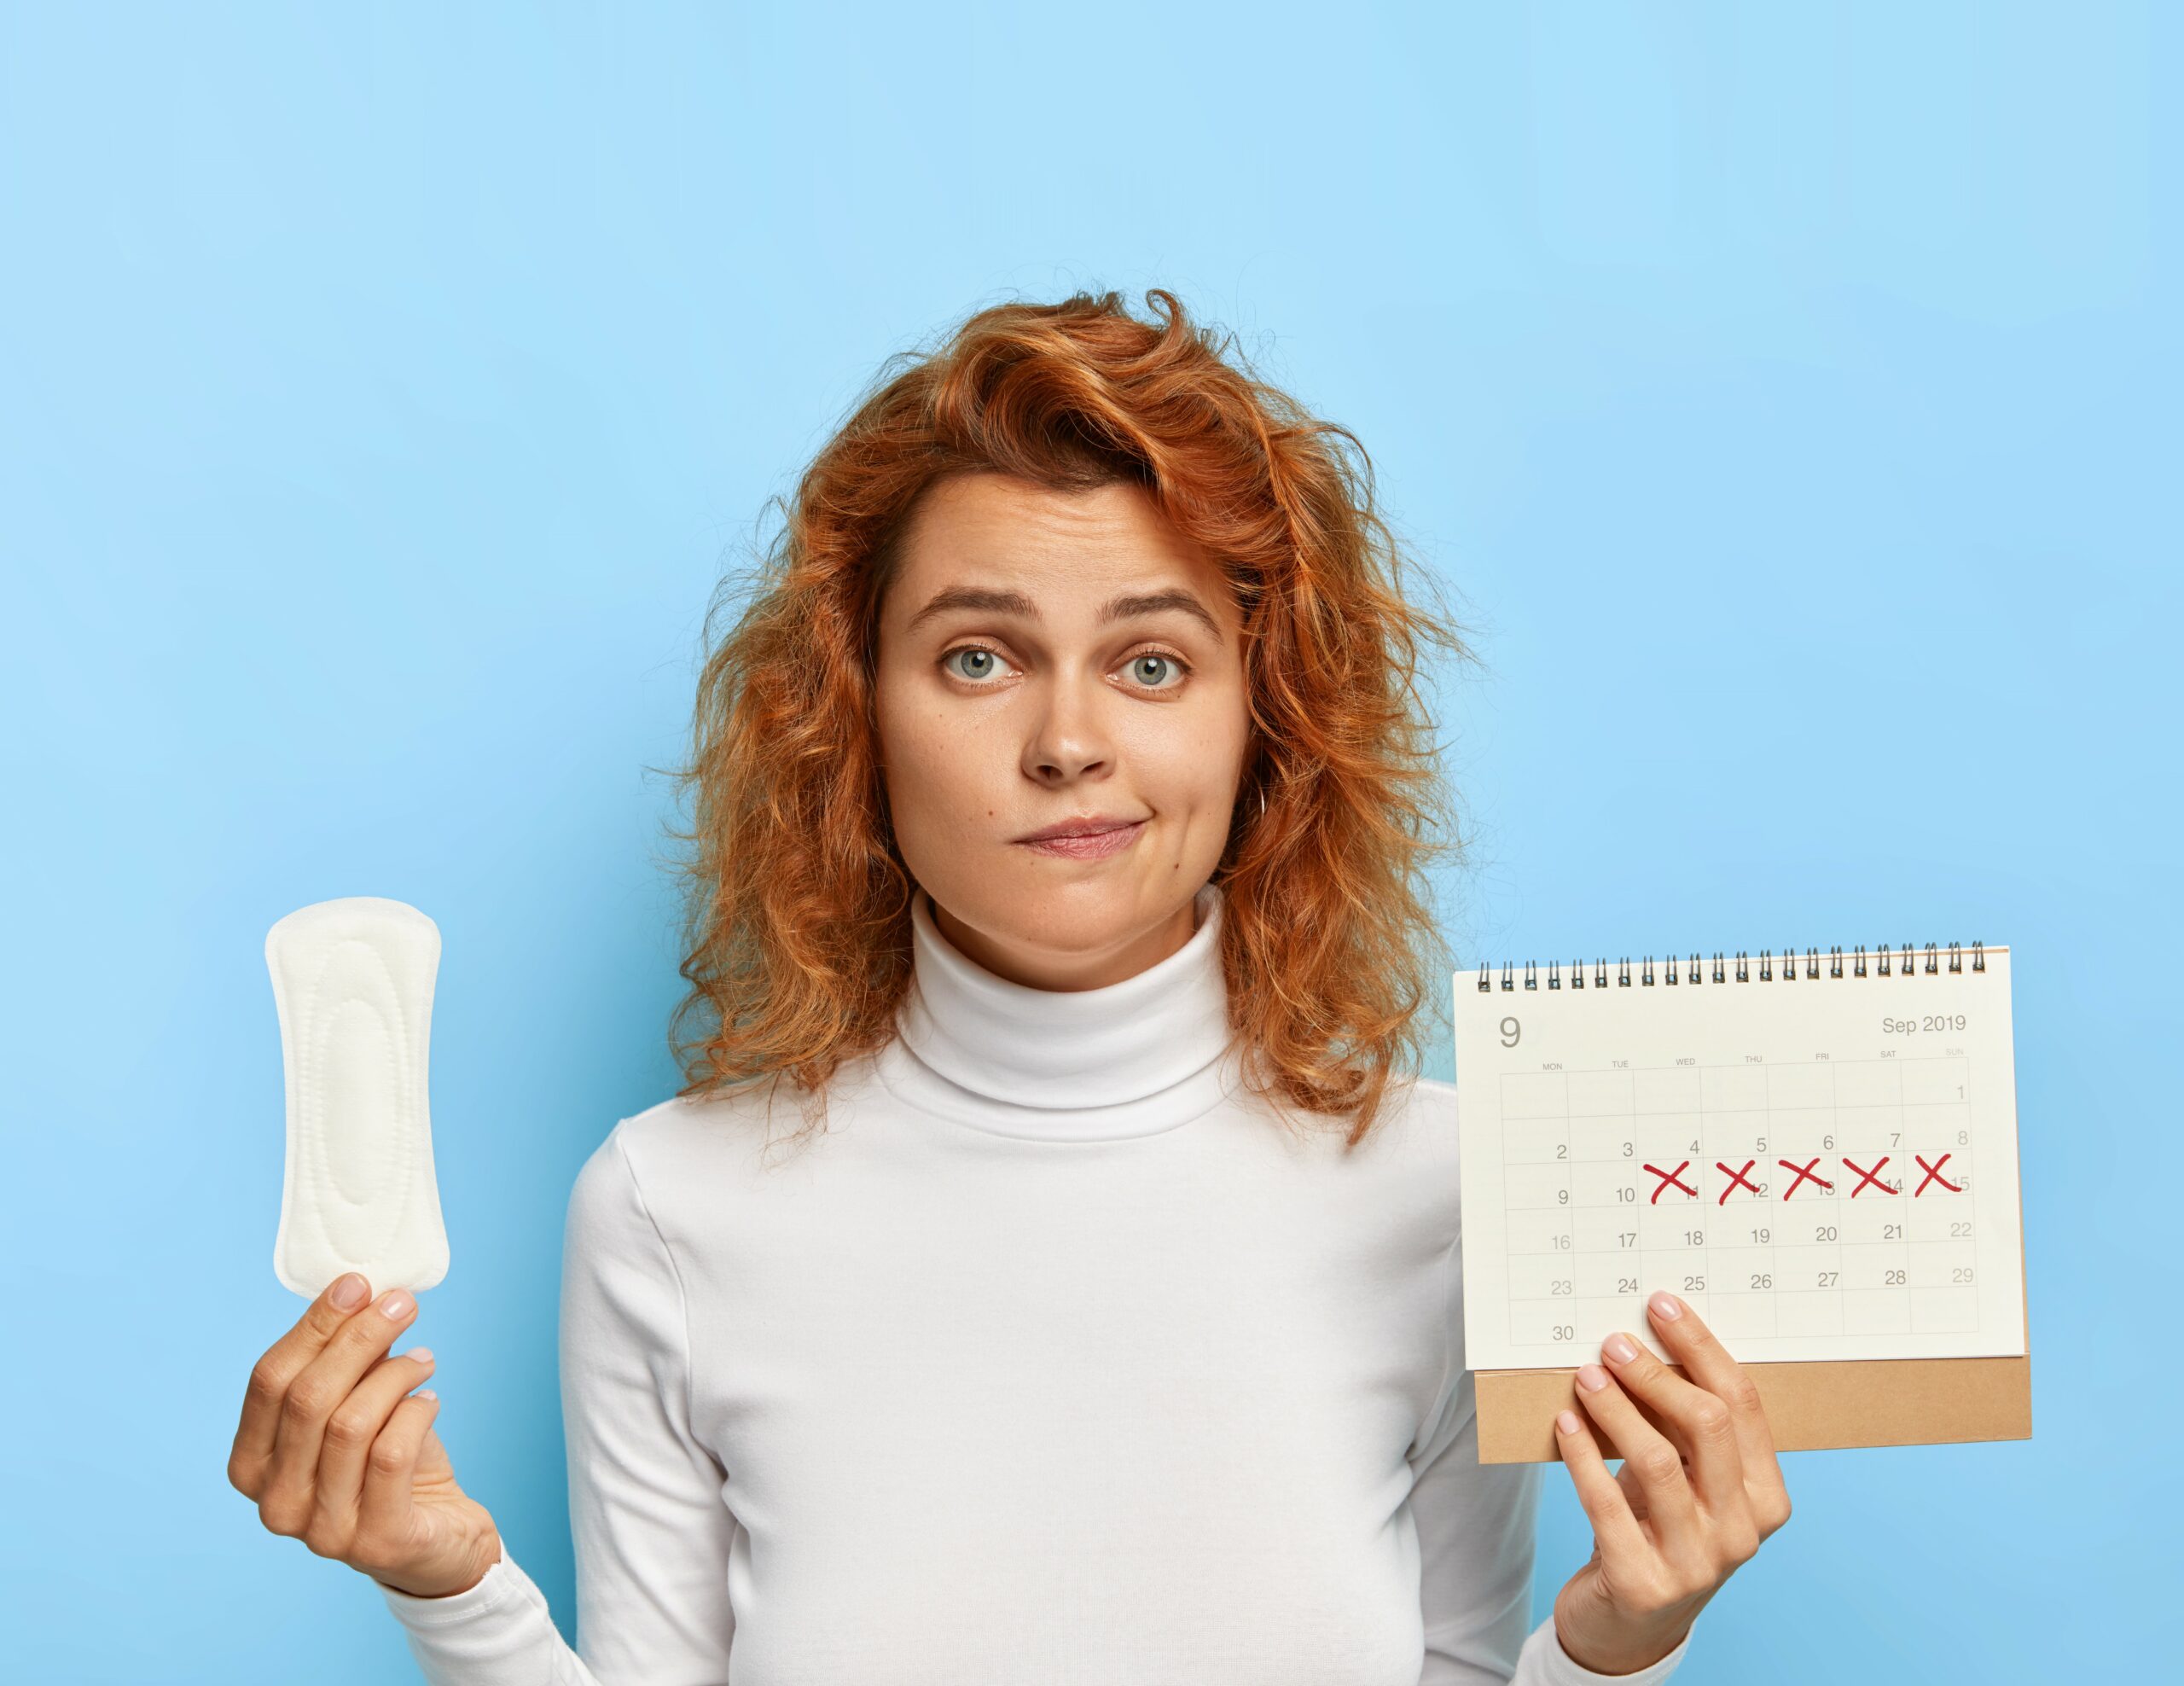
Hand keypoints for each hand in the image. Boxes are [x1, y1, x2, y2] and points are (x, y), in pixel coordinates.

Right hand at [229, 1272, 502, 1598]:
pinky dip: (415, 1412)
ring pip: (350, 1423)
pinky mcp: (375, 1542)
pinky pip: (391, 1454)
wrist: (435, 1541)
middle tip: (401, 1303)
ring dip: (395, 1373)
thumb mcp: (357, 1408)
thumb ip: (348, 1363)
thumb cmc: (388, 1467)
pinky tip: (430, 1401)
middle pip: (308, 1398)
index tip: (356, 1284)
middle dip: (358, 1337)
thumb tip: (361, 1293)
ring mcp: (319, 1531)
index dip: (312, 1326)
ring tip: (423, 1360)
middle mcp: (274, 1504)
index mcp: (251, 1466)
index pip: (268, 1381)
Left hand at [1548, 1290, 1791, 1674]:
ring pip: (1657, 1461)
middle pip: (1706, 1426)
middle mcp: (1742, 1532)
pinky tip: (1564, 1423)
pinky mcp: (1643, 1582)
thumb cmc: (1660, 1529)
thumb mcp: (1689, 1481)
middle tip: (1613, 1343)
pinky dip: (1582, 1456)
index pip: (1742, 1405)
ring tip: (1586, 1377)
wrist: (1631, 1626)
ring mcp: (1696, 1562)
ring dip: (1616, 1409)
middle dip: (1656, 1373)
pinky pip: (1608, 1504)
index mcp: (1767, 1497)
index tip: (1661, 1305)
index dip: (1701, 1347)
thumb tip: (1647, 1337)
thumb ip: (1684, 1425)